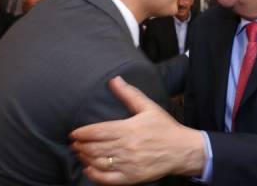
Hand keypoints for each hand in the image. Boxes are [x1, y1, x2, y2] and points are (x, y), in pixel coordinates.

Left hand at [70, 77, 205, 183]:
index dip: (82, 133)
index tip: (74, 133)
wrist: (182, 150)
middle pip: (94, 147)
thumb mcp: (148, 107)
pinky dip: (94, 175)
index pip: (97, 132)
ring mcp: (128, 164)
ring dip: (85, 158)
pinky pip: (107, 179)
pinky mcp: (131, 178)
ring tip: (79, 153)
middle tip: (74, 144)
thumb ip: (129, 94)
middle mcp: (126, 148)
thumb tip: (114, 80)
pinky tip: (89, 169)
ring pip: (98, 162)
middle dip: (80, 146)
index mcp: (129, 129)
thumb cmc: (165, 128)